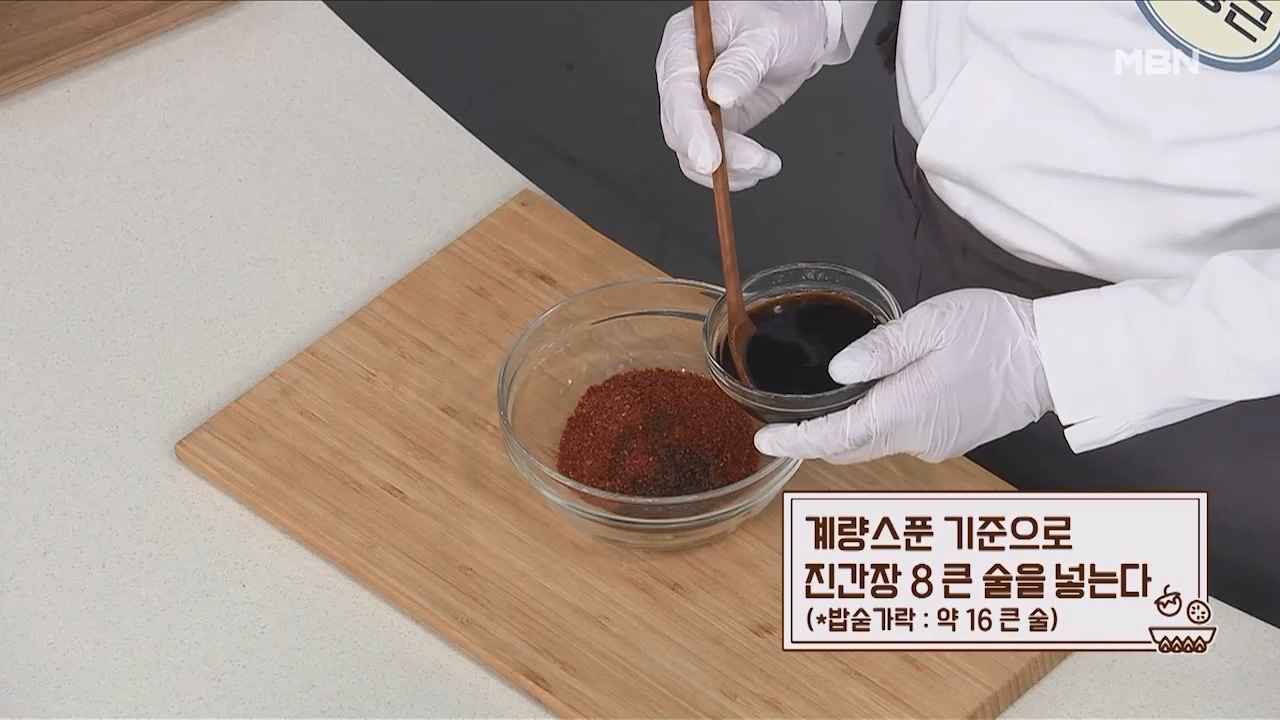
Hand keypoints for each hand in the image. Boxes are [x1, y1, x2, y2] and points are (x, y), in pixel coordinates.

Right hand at [656, 1, 835, 189]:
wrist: (804, 28)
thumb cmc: (782, 16)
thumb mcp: (767, 33)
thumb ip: (743, 64)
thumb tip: (719, 95)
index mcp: (684, 44)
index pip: (676, 90)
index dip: (690, 128)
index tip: (709, 158)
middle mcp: (684, 75)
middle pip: (679, 126)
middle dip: (712, 153)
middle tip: (750, 164)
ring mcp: (698, 102)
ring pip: (693, 149)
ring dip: (728, 167)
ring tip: (765, 164)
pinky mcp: (717, 123)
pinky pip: (715, 155)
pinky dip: (735, 170)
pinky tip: (760, 168)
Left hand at [755, 288, 1053, 462]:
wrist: (1056, 359)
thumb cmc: (996, 333)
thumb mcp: (933, 323)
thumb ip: (881, 349)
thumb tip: (837, 372)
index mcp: (905, 410)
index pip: (834, 438)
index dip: (795, 441)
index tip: (764, 439)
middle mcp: (916, 438)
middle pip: (848, 449)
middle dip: (811, 441)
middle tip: (778, 427)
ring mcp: (935, 444)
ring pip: (873, 446)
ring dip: (842, 436)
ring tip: (812, 416)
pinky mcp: (950, 439)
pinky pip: (898, 439)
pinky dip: (873, 429)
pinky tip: (866, 405)